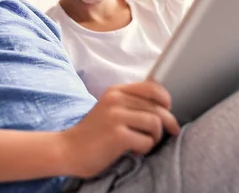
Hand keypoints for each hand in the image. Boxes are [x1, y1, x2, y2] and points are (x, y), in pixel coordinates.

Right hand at [60, 80, 179, 177]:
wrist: (68, 150)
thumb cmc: (93, 133)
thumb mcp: (110, 108)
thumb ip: (130, 103)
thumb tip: (163, 106)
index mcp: (116, 91)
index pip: (152, 87)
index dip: (165, 99)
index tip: (167, 110)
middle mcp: (116, 100)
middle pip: (158, 108)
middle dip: (168, 123)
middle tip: (170, 133)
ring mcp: (116, 116)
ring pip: (155, 123)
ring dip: (154, 137)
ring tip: (142, 143)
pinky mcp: (118, 135)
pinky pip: (147, 141)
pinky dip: (144, 149)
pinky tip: (133, 151)